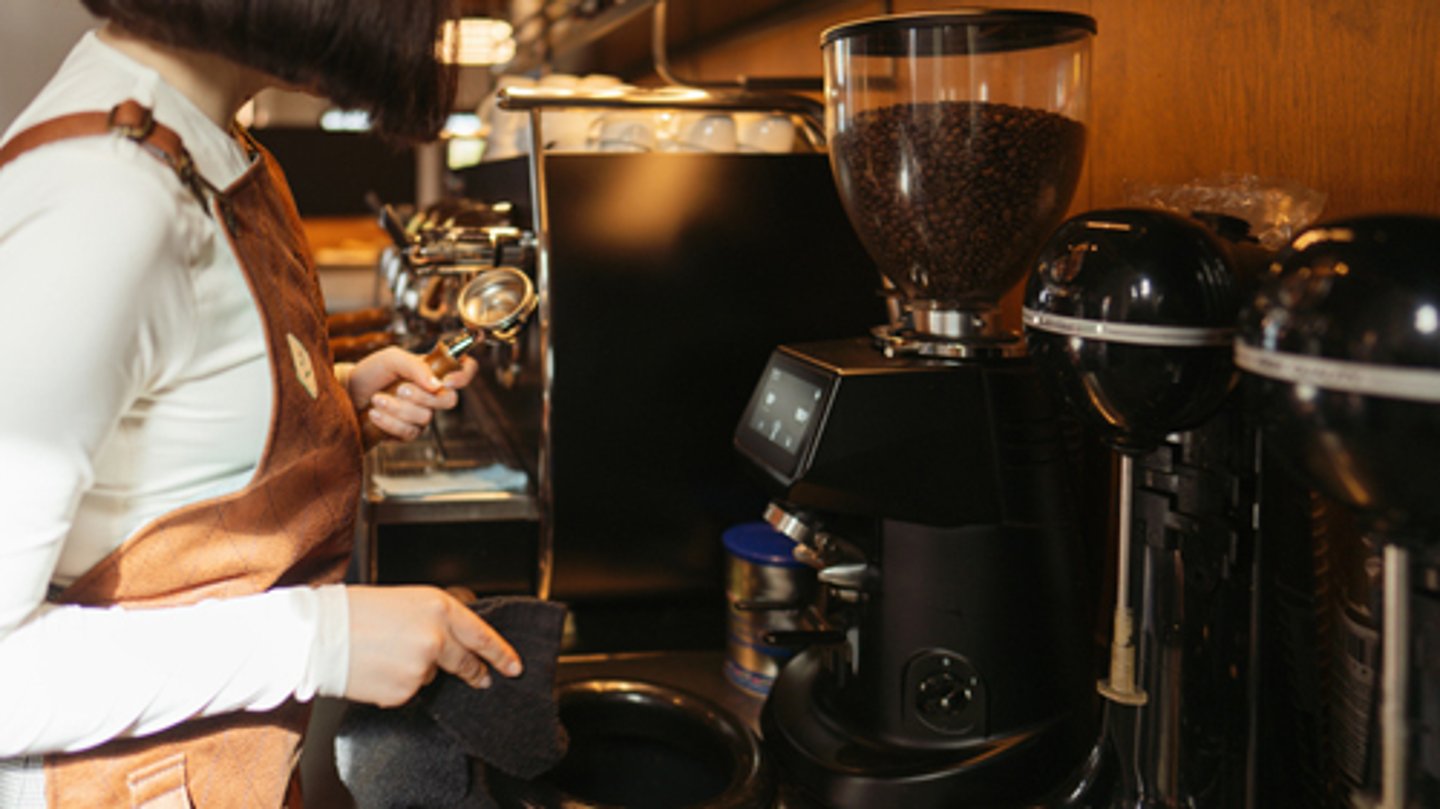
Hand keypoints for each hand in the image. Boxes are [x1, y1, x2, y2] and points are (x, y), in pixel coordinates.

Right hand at [344, 585, 522, 707]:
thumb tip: (453, 640)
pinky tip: (378, 668)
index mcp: (439, 608)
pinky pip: (409, 691)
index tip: (514, 665)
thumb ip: (436, 619)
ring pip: (431, 676)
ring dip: (417, 670)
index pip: (482, 635)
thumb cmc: (355, 611)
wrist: (319, 634)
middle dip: (477, 673)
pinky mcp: (404, 691)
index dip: (501, 653)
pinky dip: (397, 684)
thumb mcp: (406, 601)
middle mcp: (436, 637)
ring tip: (385, 652)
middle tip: (483, 679)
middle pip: (467, 662)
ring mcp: (422, 668)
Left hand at [347, 346, 478, 441]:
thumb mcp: (392, 358)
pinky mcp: (409, 433)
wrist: (348, 393)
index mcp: (434, 371)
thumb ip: (416, 366)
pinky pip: (410, 432)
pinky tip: (375, 413)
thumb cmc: (372, 372)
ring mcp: (422, 415)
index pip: (465, 370)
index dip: (463, 375)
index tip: (446, 380)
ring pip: (425, 418)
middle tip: (399, 388)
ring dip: (398, 408)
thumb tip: (437, 384)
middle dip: (422, 396)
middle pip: (450, 400)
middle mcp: (432, 394)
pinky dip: (390, 422)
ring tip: (377, 399)